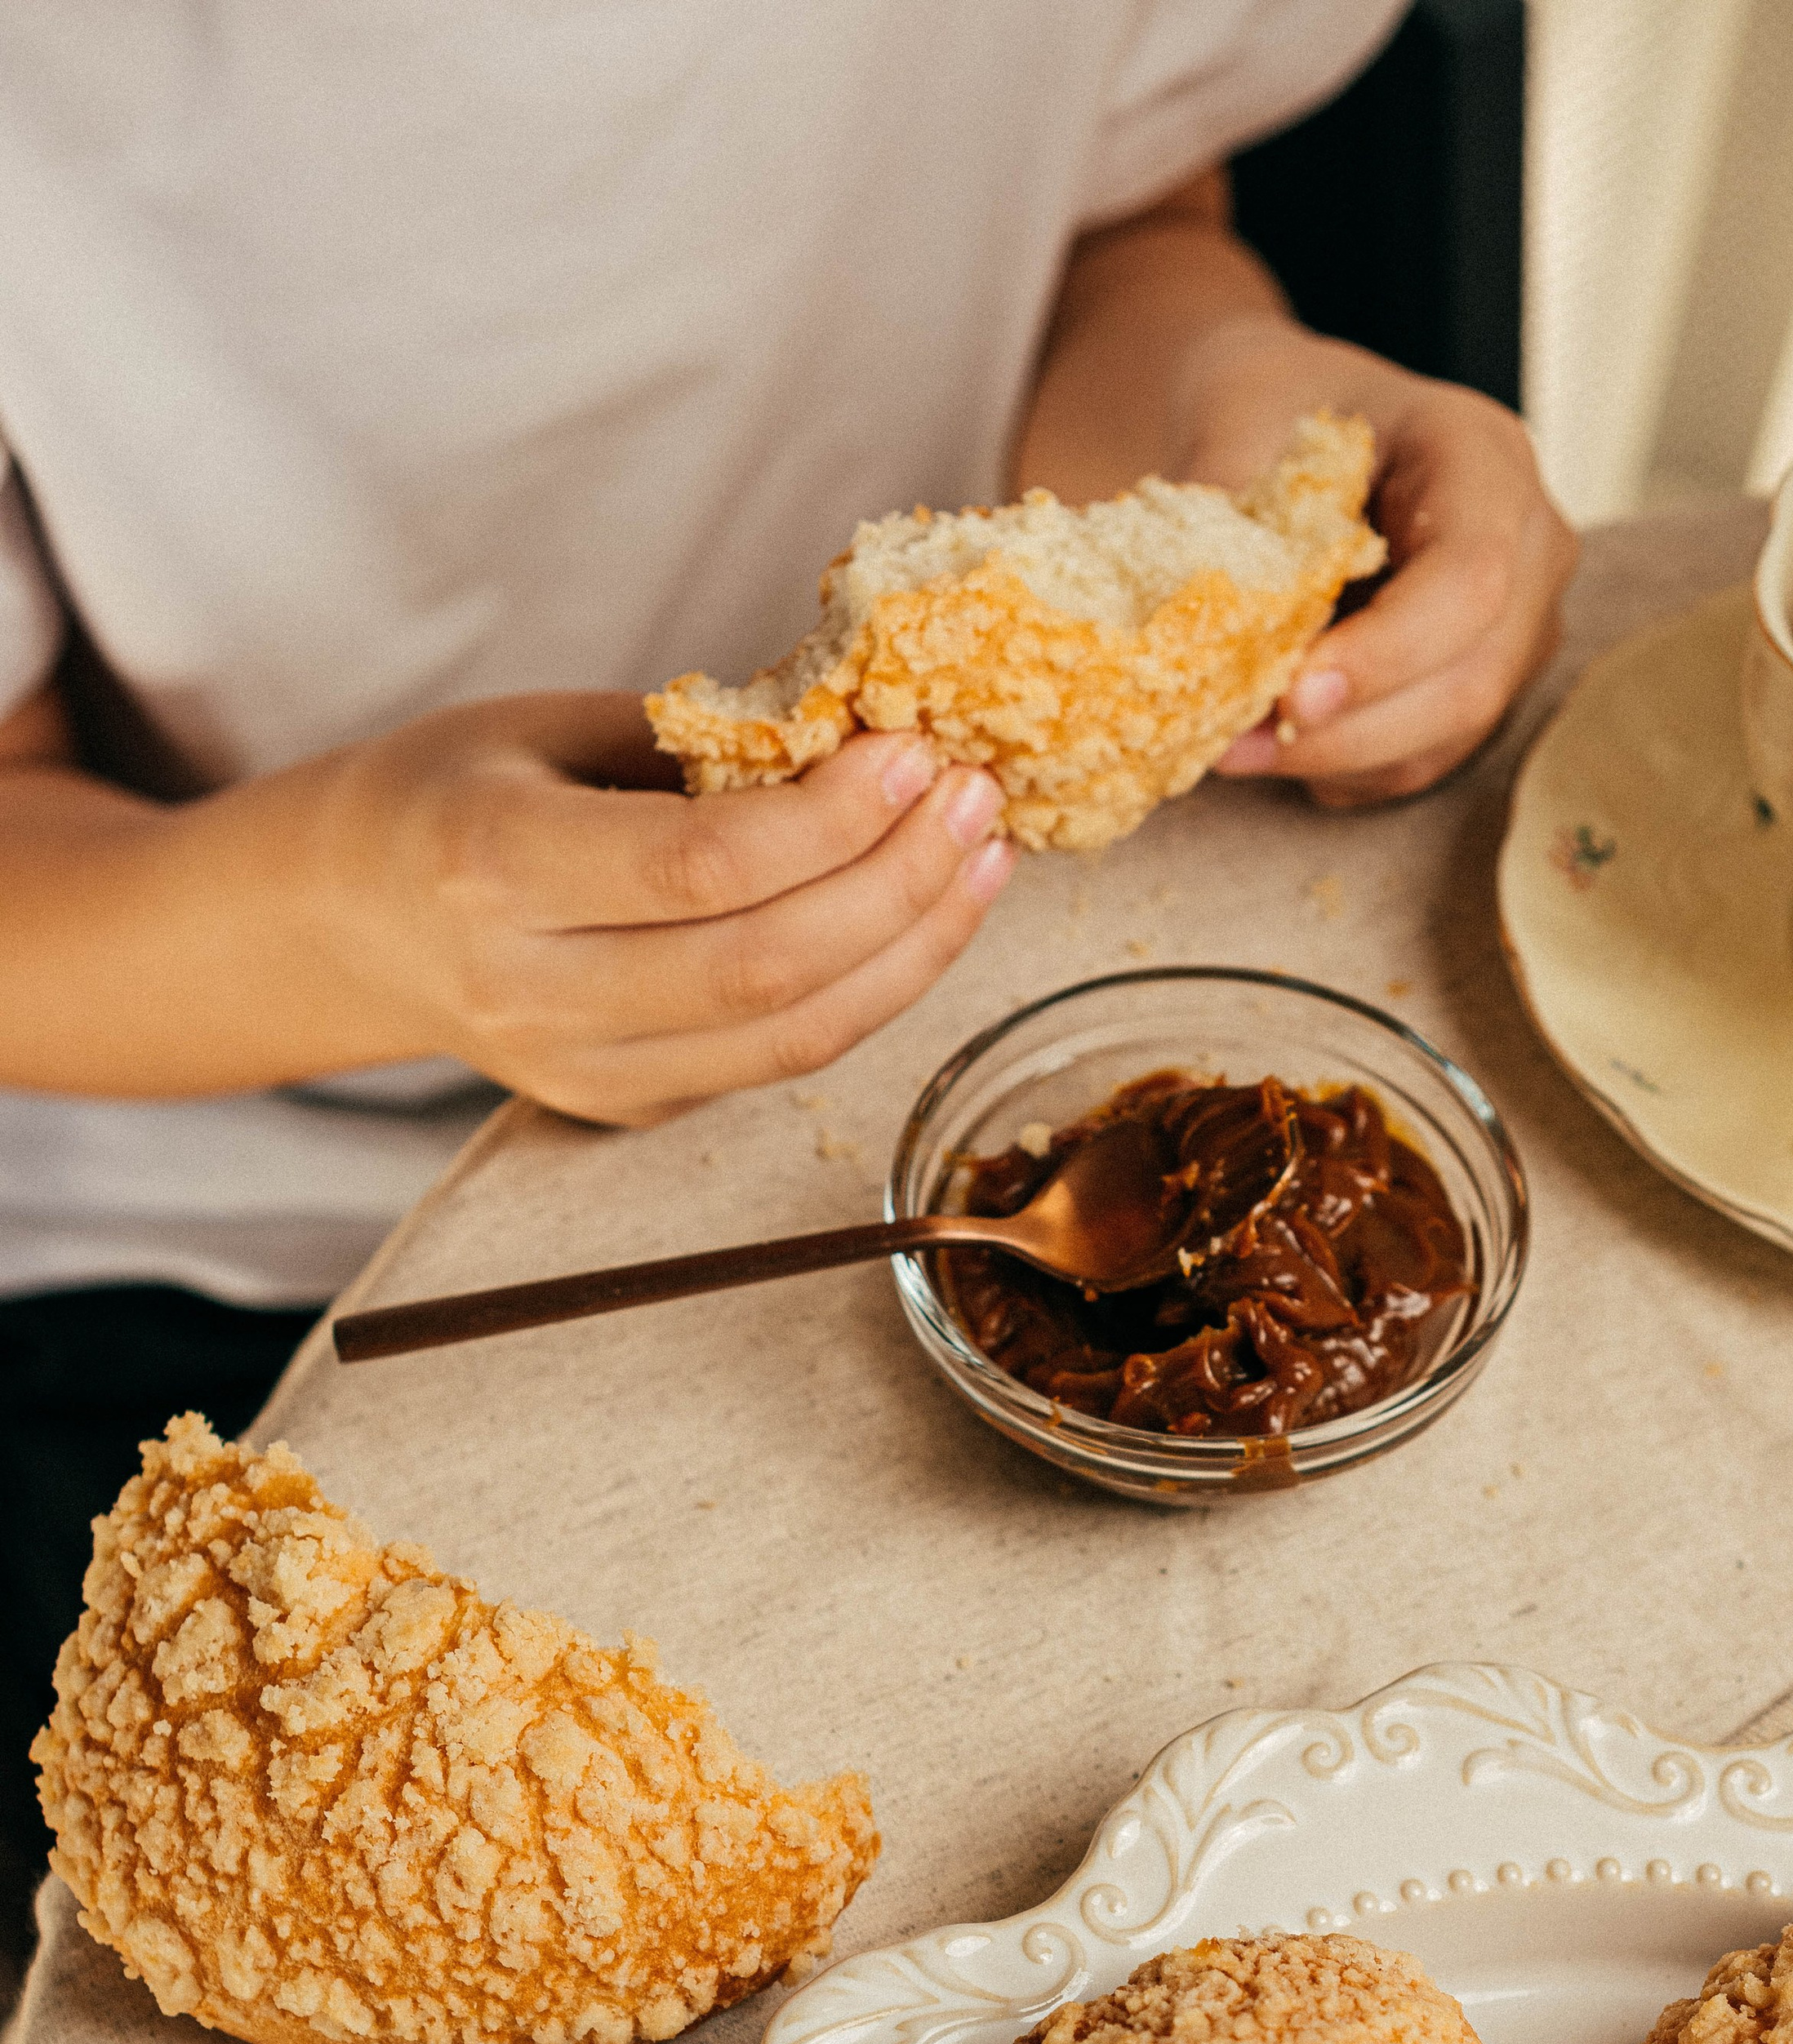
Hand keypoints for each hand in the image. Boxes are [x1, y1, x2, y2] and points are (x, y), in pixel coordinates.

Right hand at [296, 699, 1012, 1121]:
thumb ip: (696, 742)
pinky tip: (924, 918)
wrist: (351, 923)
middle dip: (898, 884)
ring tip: (982, 860)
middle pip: (762, 967)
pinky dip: (871, 992)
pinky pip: (777, 1062)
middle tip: (977, 802)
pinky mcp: (627, 1109)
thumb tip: (869, 732)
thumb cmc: (452, 796)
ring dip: (912, 949)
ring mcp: (582, 1072)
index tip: (915, 752)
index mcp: (495, 868)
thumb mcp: (543, 727)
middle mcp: (533, 992)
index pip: (700, 866)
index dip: (830, 819)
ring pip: (790, 1037)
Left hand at [1175, 321, 1576, 805]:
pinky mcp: (1480, 683)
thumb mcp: (1239, 413)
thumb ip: (1231, 505)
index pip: (1470, 576)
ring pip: (1450, 733)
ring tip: (1232, 751)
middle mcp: (1528, 544)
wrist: (1293, 417)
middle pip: (1472, 677)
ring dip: (1337, 760)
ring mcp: (1517, 624)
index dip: (1387, 652)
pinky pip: (1423, 757)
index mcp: (1483, 456)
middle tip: (1235, 747)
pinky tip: (1273, 748)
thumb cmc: (1275, 406)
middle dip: (1351, 731)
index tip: (1291, 697)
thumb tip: (1202, 621)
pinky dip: (1344, 769)